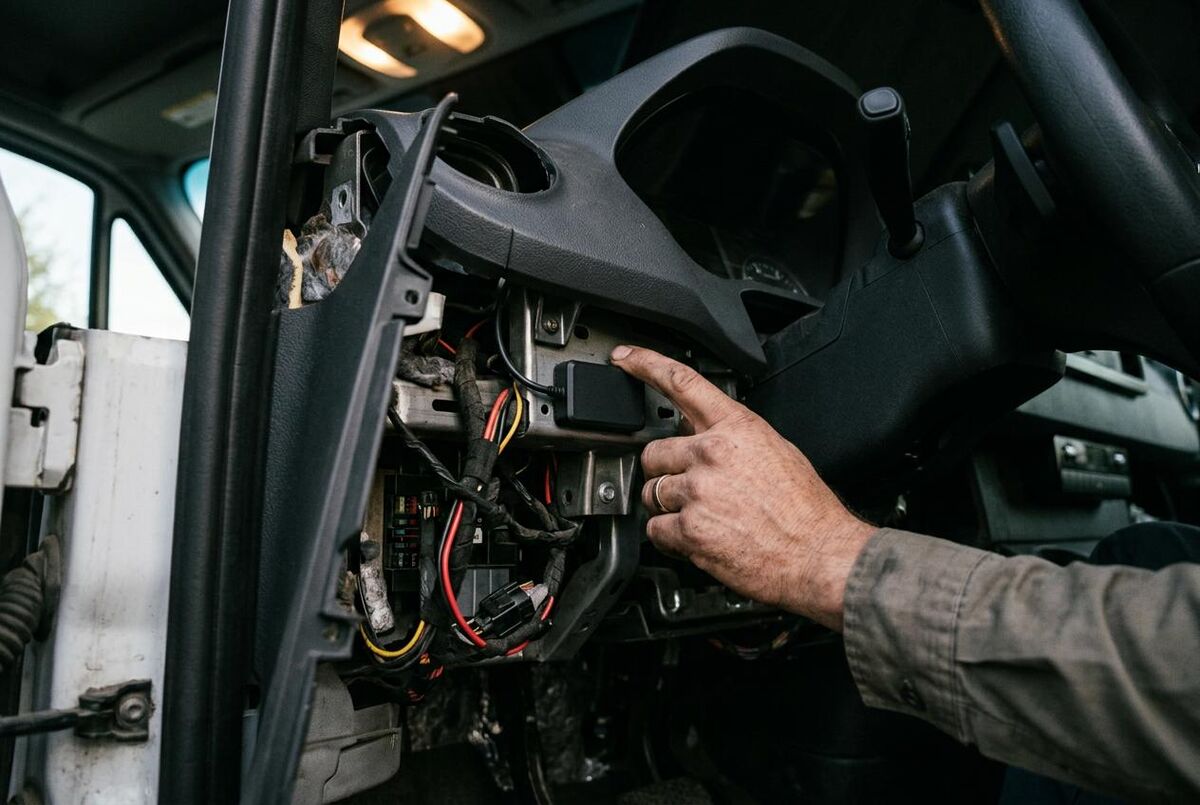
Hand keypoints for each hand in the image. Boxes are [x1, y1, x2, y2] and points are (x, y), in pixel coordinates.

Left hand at [610, 345, 875, 630]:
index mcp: (736, 428)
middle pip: (653, 452)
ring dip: (669, 507)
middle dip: (666, 471)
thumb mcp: (777, 451)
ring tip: (705, 518)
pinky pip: (655, 530)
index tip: (624, 358)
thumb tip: (703, 433)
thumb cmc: (806, 510)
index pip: (682, 383)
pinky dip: (670, 538)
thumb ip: (734, 437)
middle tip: (691, 489)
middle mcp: (712, 454)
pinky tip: (698, 539)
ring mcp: (698, 492)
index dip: (646, 364)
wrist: (820, 555)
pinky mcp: (689, 530)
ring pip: (652, 493)